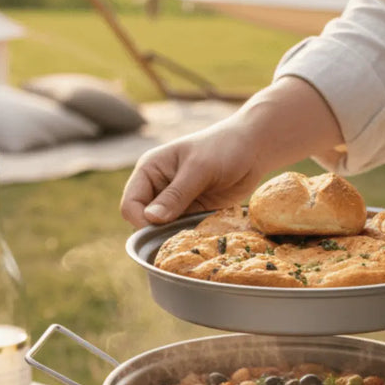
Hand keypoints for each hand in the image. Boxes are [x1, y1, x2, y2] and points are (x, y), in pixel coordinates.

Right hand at [120, 76, 344, 227]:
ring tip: (196, 234)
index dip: (141, 221)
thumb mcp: (199, 169)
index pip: (130, 205)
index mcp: (150, 170)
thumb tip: (151, 219)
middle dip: (158, 231)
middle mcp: (157, 187)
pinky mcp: (193, 211)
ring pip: (163, 229)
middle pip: (143, 221)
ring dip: (175, 236)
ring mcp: (175, 201)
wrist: (254, 148)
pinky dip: (190, 236)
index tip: (164, 228)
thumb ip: (176, 195)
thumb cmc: (225, 148)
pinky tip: (204, 235)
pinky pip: (182, 231)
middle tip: (182, 236)